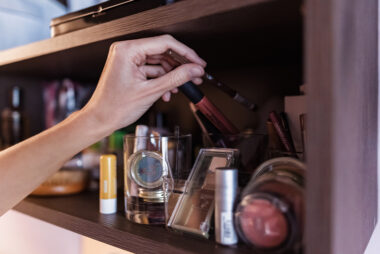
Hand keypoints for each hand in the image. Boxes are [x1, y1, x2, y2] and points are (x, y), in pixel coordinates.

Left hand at [81, 35, 205, 133]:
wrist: (101, 119)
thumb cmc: (115, 107)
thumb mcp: (150, 91)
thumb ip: (176, 78)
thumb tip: (194, 70)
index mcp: (128, 50)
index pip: (164, 43)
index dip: (185, 53)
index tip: (198, 62)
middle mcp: (126, 50)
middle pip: (163, 51)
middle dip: (180, 65)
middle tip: (195, 74)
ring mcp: (128, 59)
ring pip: (159, 61)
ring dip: (172, 75)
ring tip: (183, 86)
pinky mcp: (130, 67)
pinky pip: (152, 69)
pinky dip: (162, 79)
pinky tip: (168, 91)